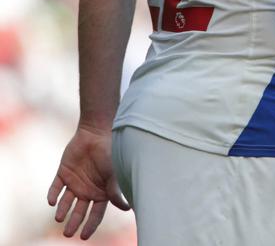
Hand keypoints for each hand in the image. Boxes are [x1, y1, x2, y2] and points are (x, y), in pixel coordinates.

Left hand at [47, 124, 129, 238]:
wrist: (97, 133)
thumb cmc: (111, 152)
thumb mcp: (114, 174)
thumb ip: (116, 191)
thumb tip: (127, 208)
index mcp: (101, 192)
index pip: (95, 214)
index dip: (90, 226)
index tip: (84, 237)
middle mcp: (87, 190)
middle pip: (79, 212)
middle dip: (73, 224)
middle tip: (68, 234)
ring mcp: (74, 182)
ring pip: (66, 202)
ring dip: (62, 211)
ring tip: (60, 218)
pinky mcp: (63, 173)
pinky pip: (56, 188)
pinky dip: (53, 195)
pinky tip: (52, 202)